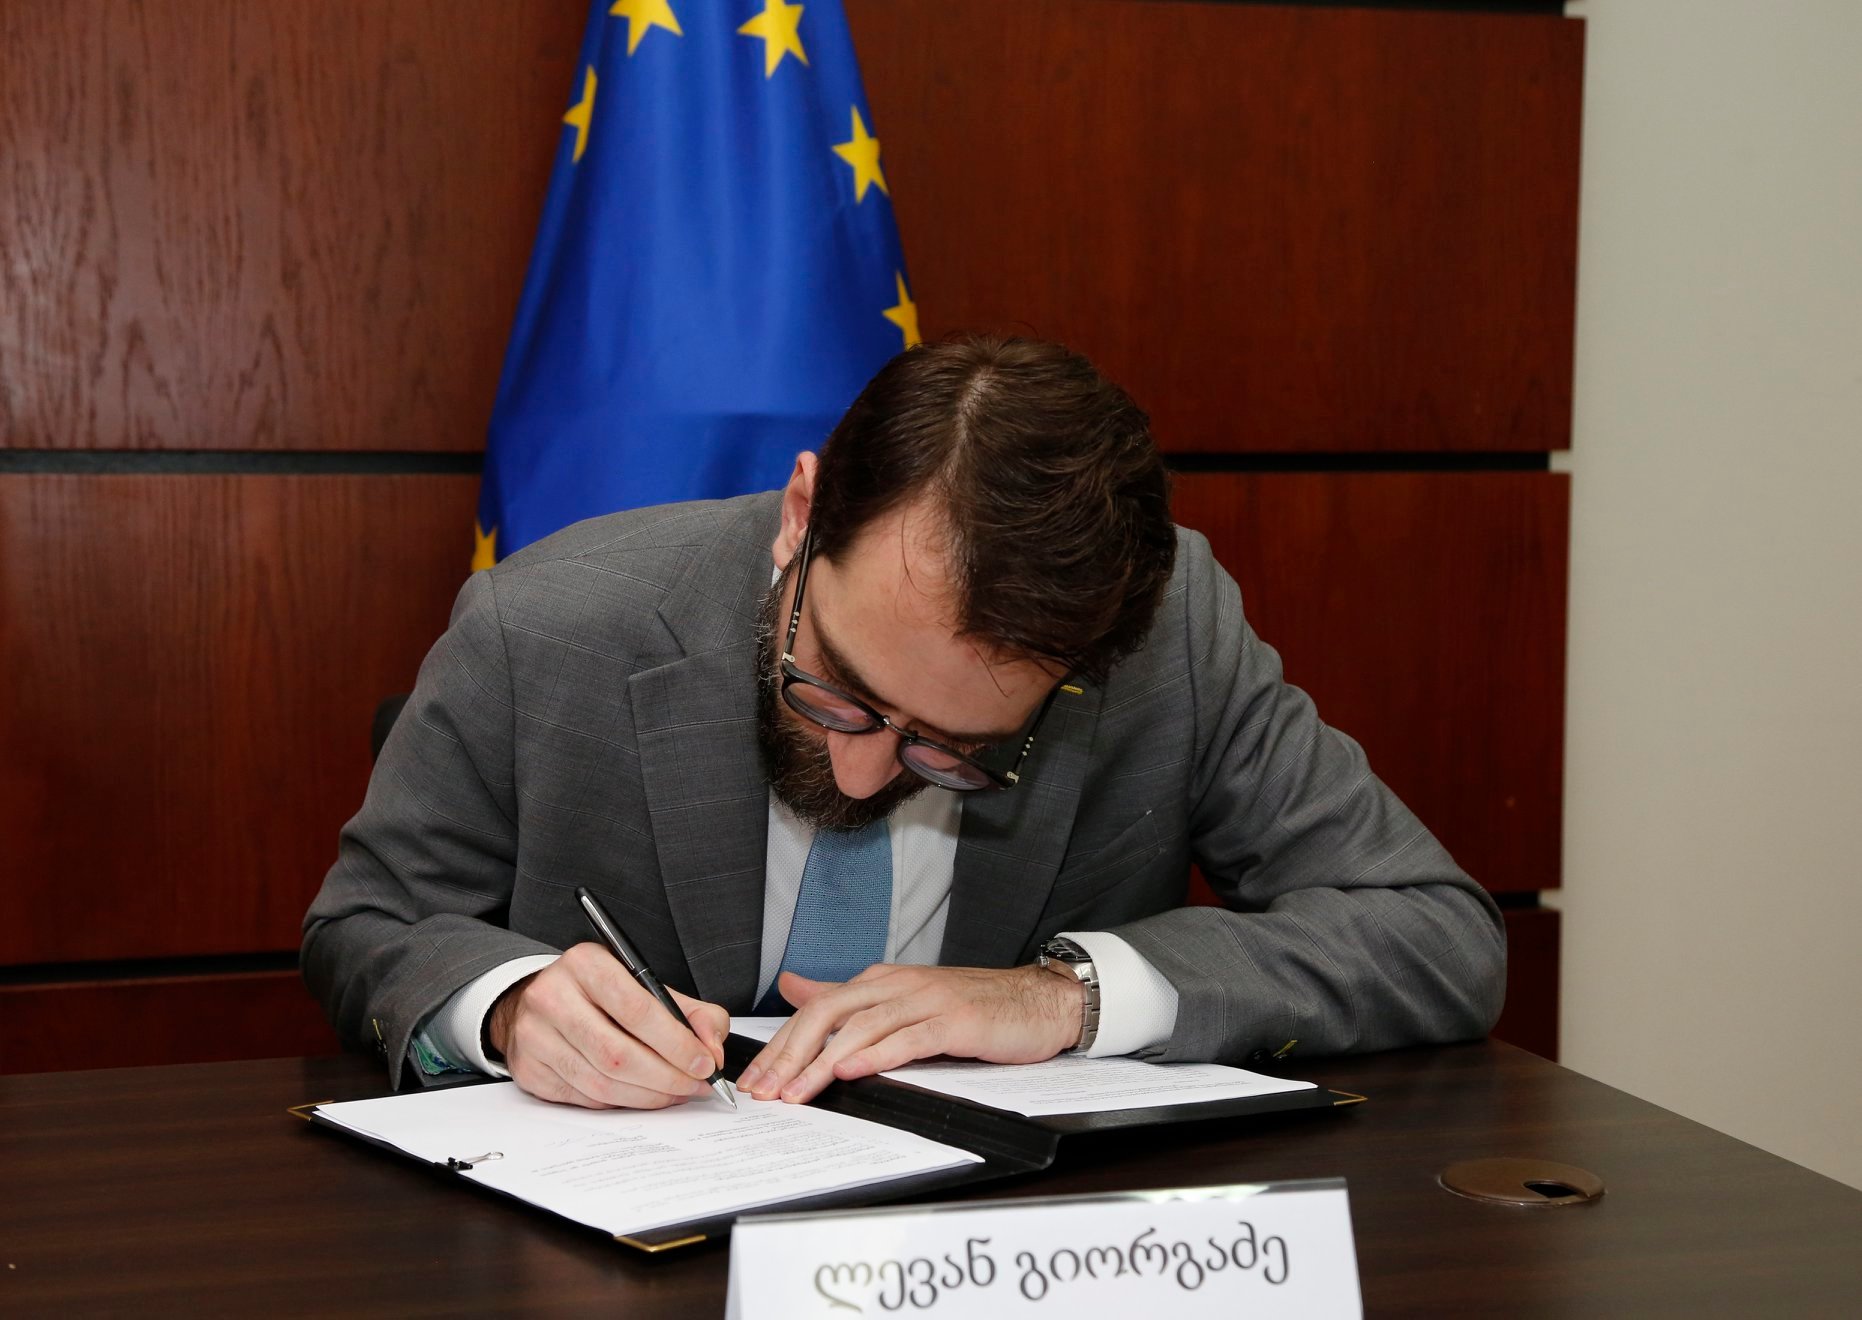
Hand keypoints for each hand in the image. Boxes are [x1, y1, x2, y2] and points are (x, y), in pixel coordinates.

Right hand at [487, 942, 728, 1109]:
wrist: (538, 999)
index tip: (705, 1062)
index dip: (676, 1043)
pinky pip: (584, 1099)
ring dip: (648, 1096)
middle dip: (667, 1077)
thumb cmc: (597, 992)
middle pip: (618, 1054)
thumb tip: (713, 1047)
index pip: (637, 1010)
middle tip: (695, 1085)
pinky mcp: (529, 1070)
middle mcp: (553, 997)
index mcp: (586, 964)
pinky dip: (621, 1102)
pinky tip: (642, 1095)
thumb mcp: (643, 984)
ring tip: (676, 1093)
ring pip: (601, 1083)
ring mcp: (535, 1036)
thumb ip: (689, 1011)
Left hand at [737, 963, 1083, 1104]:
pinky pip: (909, 1037)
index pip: (816, 1009)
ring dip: (824, 1063)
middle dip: (791, 1054)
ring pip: (862, 1028)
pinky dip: (878, 1054)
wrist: (1035, 1001)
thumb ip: (846, 997)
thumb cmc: (970, 1006)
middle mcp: (898, 984)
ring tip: (798, 1092)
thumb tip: (793, 988)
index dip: (782, 1045)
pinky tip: (854, 1070)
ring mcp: (926, 1000)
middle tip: (766, 1090)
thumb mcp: (901, 998)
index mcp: (881, 981)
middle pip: (829, 1014)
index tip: (758, 1079)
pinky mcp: (954, 1020)